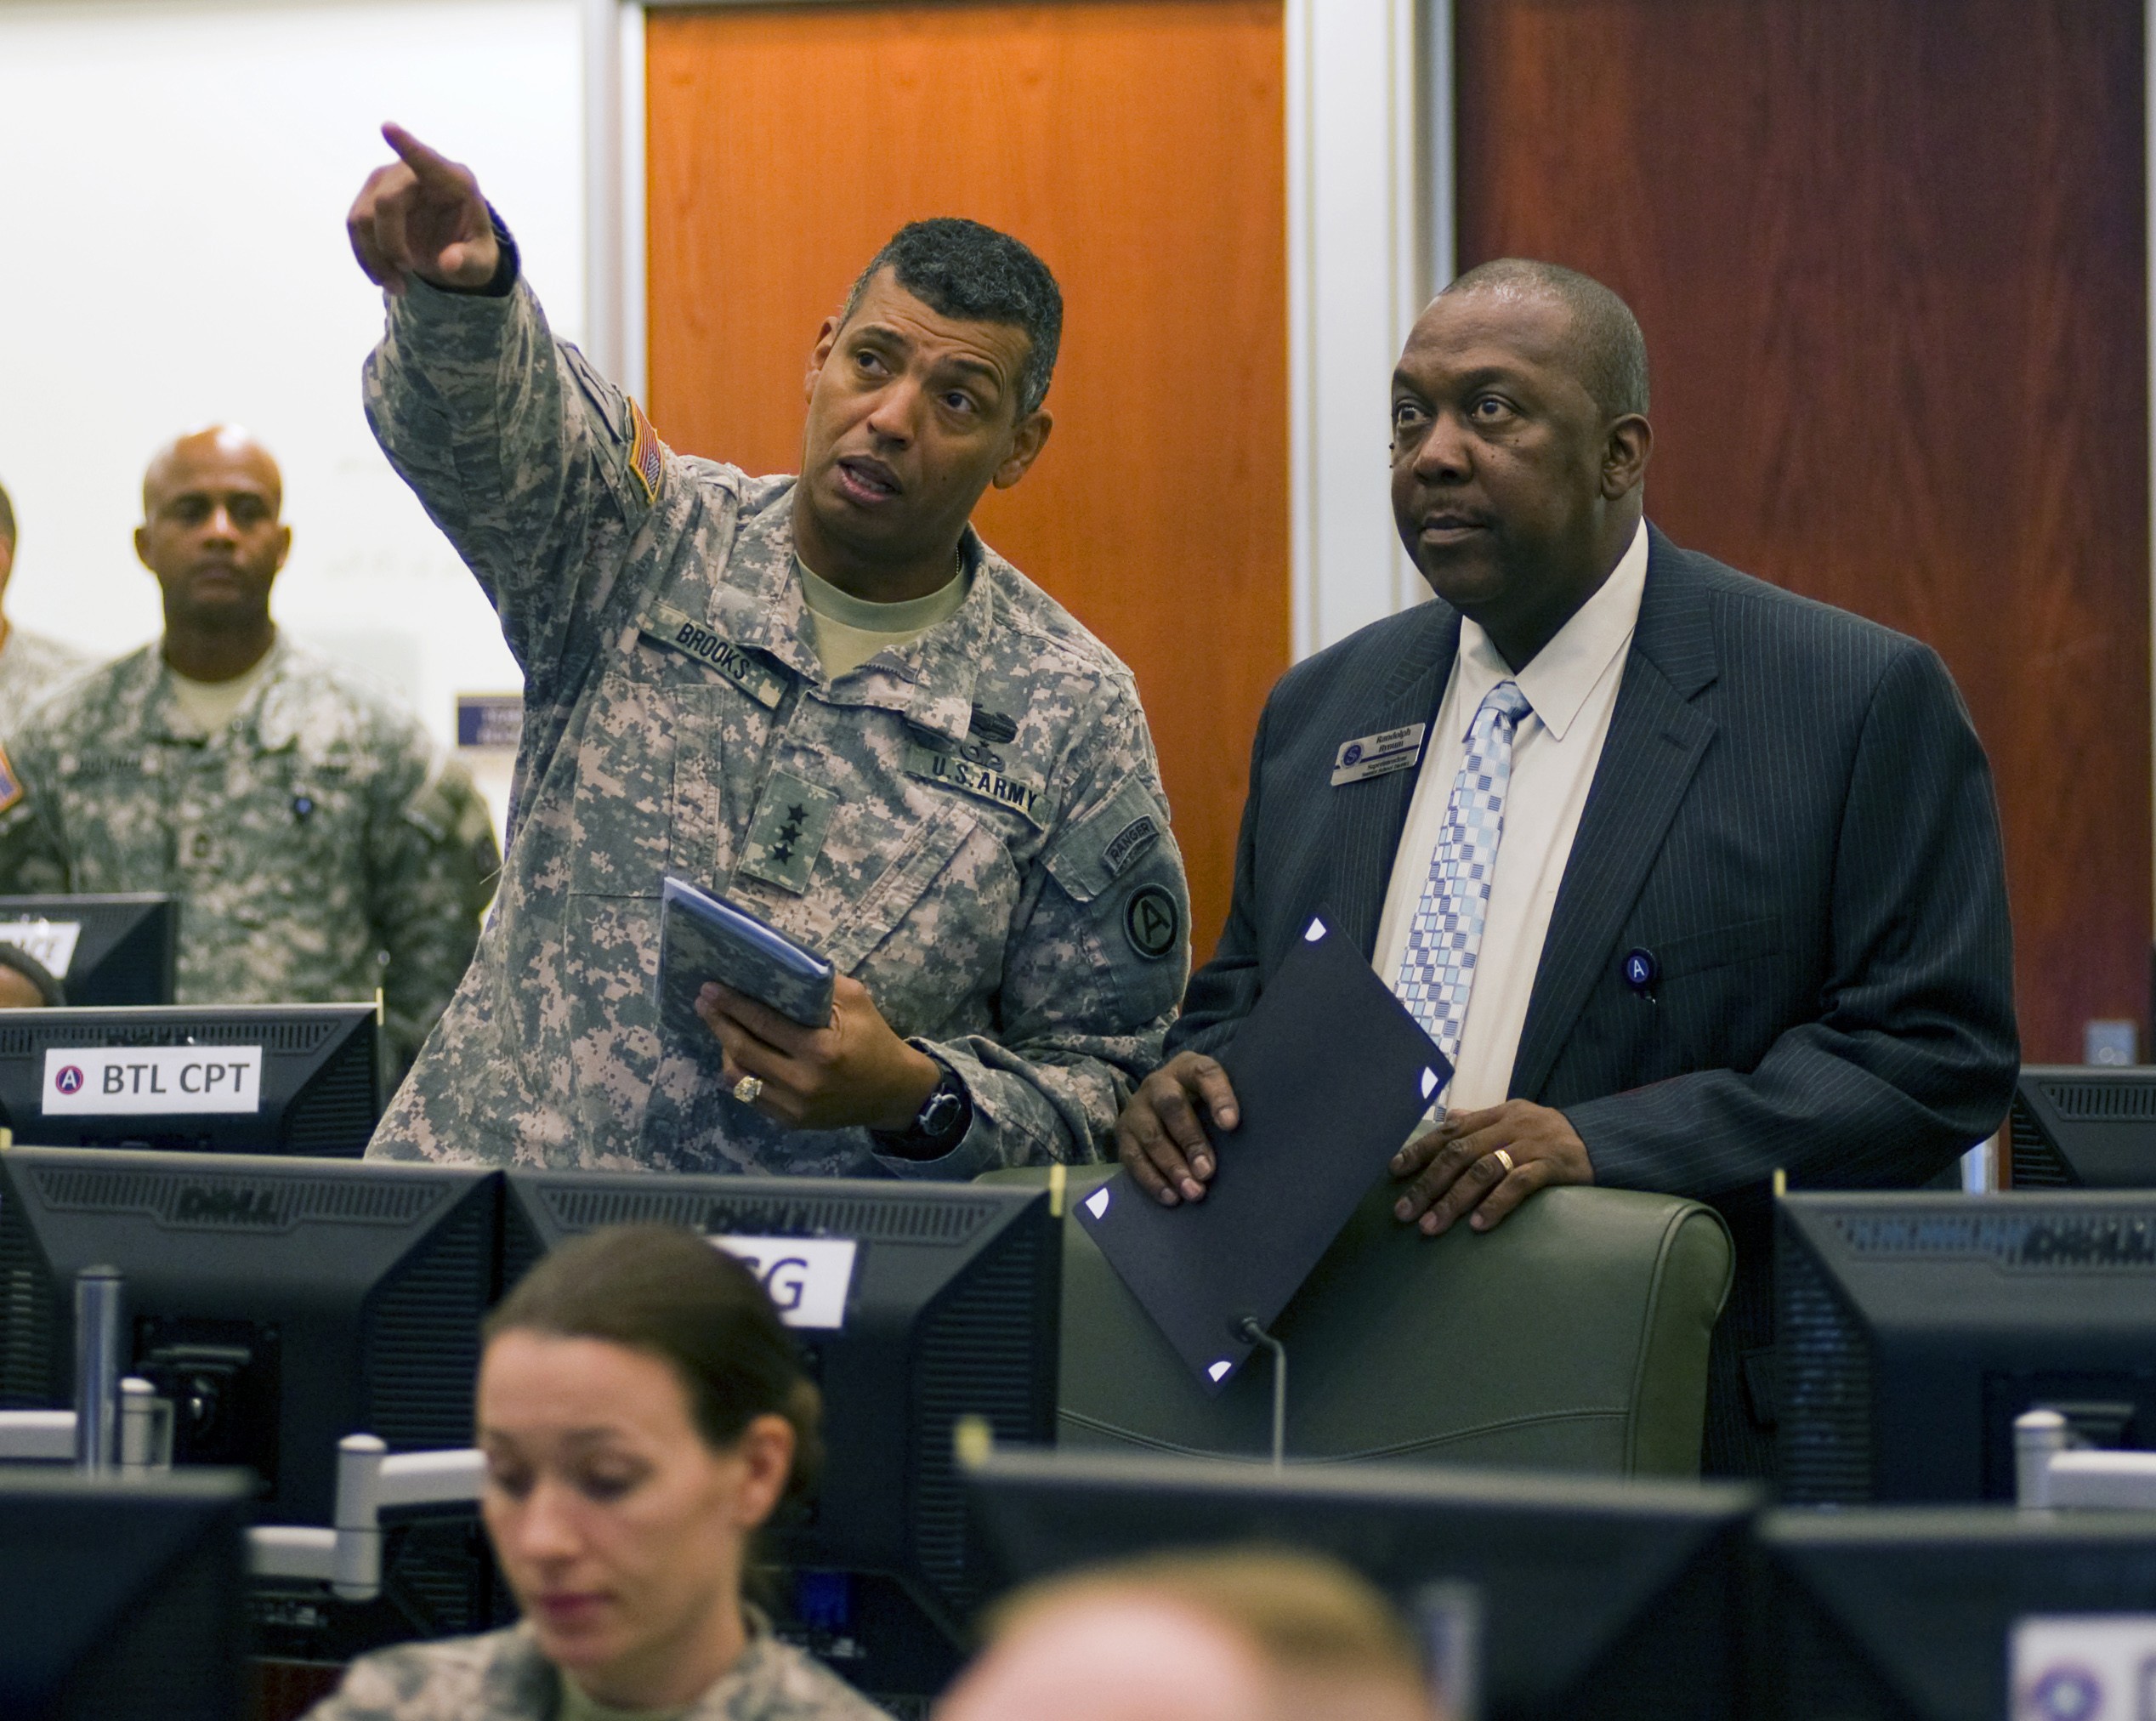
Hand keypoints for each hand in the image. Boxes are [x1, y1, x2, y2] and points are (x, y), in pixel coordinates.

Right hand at [347, 122, 499, 294]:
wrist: (453, 250)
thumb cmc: (471, 248)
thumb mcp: (482, 262)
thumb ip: (470, 261)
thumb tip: (449, 263)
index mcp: (452, 180)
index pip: (426, 160)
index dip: (406, 145)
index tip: (388, 128)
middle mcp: (414, 173)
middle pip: (386, 203)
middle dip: (391, 246)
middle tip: (407, 276)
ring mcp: (386, 181)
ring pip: (362, 218)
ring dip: (375, 258)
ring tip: (398, 287)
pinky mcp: (369, 197)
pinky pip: (355, 227)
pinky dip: (366, 257)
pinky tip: (383, 276)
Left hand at [695, 975, 939, 1132]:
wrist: (894, 1093)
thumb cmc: (876, 1040)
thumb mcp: (858, 1002)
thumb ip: (820, 985)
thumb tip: (779, 967)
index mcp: (821, 1050)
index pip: (764, 1023)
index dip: (733, 1005)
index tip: (710, 989)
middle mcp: (802, 1083)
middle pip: (743, 1051)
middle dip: (718, 1023)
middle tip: (702, 1003)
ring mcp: (794, 1107)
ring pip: (739, 1078)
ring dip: (724, 1050)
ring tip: (721, 1029)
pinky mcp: (790, 1121)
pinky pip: (751, 1096)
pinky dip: (739, 1074)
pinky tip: (737, 1056)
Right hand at [1115, 1052, 1239, 1205]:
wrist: (1163, 1099)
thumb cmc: (1202, 1103)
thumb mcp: (1216, 1096)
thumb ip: (1228, 1111)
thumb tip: (1257, 1145)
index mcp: (1188, 1067)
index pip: (1205, 1074)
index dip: (1218, 1097)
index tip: (1231, 1124)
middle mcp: (1158, 1083)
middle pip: (1172, 1106)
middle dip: (1191, 1141)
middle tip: (1207, 1171)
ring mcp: (1137, 1107)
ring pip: (1152, 1135)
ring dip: (1172, 1167)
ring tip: (1193, 1191)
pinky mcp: (1122, 1131)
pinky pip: (1133, 1157)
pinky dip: (1152, 1179)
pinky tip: (1171, 1197)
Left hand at [1391, 1100, 1593, 1235]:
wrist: (1606, 1141)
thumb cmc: (1552, 1137)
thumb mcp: (1517, 1120)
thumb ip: (1483, 1122)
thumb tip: (1449, 1118)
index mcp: (1498, 1115)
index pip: (1451, 1131)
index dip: (1420, 1150)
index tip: (1394, 1172)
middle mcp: (1510, 1125)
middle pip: (1459, 1153)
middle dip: (1428, 1183)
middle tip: (1404, 1212)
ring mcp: (1531, 1145)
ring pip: (1483, 1170)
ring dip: (1453, 1200)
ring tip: (1431, 1226)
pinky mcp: (1554, 1166)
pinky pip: (1519, 1184)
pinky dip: (1495, 1204)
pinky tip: (1478, 1226)